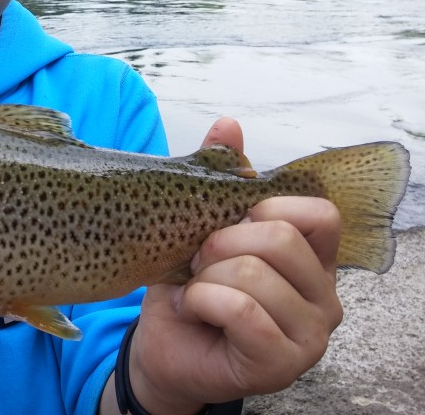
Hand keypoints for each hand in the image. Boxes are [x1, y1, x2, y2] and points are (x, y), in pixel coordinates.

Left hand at [123, 118, 343, 412]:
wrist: (164, 343)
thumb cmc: (190, 283)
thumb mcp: (201, 222)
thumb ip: (220, 174)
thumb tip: (229, 124)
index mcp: (313, 256)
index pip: (319, 213)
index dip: (266, 206)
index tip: (230, 221)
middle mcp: (324, 295)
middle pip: (280, 237)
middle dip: (220, 241)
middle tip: (197, 259)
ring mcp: (310, 334)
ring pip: (253, 273)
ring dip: (204, 276)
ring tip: (194, 289)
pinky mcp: (282, 363)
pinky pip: (240, 310)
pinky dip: (201, 301)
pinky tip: (193, 309)